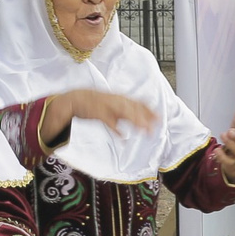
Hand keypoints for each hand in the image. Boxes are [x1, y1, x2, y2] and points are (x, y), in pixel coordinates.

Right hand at [42, 90, 157, 146]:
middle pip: (134, 109)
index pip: (138, 103)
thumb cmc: (94, 103)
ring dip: (136, 122)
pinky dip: (116, 129)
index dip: (149, 110)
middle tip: (155, 128)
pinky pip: (110, 122)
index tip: (159, 118)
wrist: (75, 99)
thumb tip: (134, 123)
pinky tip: (123, 137)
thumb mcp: (111, 106)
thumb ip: (122, 114)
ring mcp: (108, 106)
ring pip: (125, 113)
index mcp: (120, 98)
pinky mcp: (98, 113)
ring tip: (145, 131)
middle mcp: (116, 101)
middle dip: (146, 117)